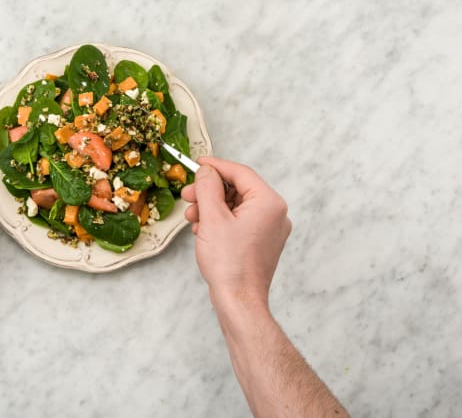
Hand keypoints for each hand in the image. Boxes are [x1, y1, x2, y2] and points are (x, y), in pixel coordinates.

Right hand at [181, 157, 291, 310]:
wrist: (238, 300)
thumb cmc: (230, 264)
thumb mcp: (212, 218)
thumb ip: (208, 188)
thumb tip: (206, 171)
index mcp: (269, 203)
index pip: (240, 173)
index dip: (215, 166)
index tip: (198, 163)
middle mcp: (275, 214)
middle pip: (237, 189)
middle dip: (209, 192)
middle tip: (188, 195)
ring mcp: (270, 229)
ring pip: (235, 206)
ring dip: (211, 208)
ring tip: (192, 217)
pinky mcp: (261, 242)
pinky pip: (239, 221)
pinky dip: (219, 221)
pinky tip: (203, 230)